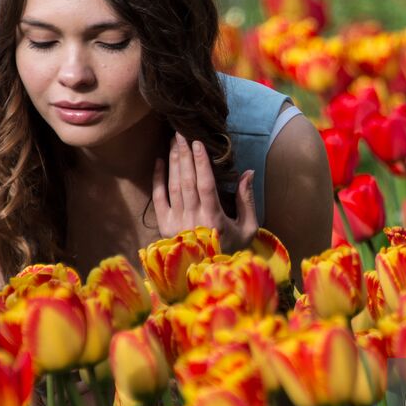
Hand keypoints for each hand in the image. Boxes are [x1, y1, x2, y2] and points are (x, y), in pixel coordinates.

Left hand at [151, 132, 257, 251]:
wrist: (207, 273)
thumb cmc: (231, 248)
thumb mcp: (248, 228)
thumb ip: (247, 200)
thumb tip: (248, 172)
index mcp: (214, 219)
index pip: (205, 185)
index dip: (200, 163)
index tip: (198, 143)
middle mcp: (193, 219)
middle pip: (187, 181)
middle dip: (184, 155)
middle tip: (181, 133)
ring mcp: (176, 223)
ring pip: (173, 186)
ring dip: (173, 162)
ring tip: (173, 141)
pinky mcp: (164, 226)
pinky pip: (158, 198)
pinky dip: (158, 179)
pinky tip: (159, 161)